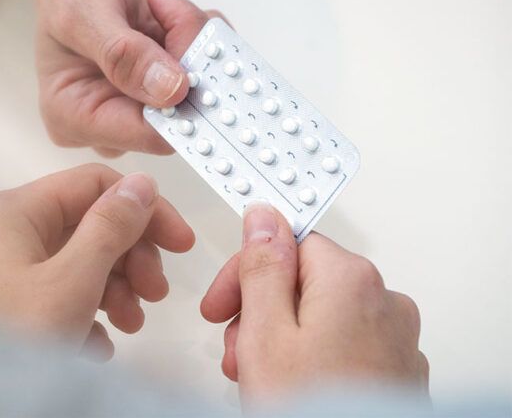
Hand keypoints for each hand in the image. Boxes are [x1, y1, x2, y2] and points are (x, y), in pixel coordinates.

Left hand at [0, 164, 194, 359]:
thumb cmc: (9, 340)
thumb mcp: (73, 281)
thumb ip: (110, 228)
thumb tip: (139, 184)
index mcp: (11, 212)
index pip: (92, 184)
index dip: (143, 209)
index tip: (179, 243)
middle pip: (84, 226)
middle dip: (129, 259)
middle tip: (155, 292)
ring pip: (71, 264)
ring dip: (112, 292)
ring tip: (129, 325)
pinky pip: (51, 297)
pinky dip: (81, 316)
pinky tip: (94, 345)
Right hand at [16, 0, 218, 156]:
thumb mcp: (85, 10)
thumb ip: (124, 54)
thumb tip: (171, 92)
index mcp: (73, 115)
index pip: (139, 134)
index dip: (176, 106)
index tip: (194, 62)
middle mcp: (111, 118)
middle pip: (177, 115)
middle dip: (188, 61)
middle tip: (175, 12)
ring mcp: (145, 101)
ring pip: (200, 90)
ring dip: (196, 40)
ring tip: (167, 3)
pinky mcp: (172, 81)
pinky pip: (210, 70)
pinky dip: (204, 35)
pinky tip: (177, 9)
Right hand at [200, 203, 428, 407]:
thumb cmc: (314, 408)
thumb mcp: (265, 332)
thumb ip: (262, 266)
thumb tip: (263, 219)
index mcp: (350, 279)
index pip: (286, 243)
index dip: (243, 273)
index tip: (220, 302)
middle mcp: (383, 301)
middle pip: (304, 281)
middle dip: (260, 312)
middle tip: (236, 350)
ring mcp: (395, 339)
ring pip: (322, 317)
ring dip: (281, 340)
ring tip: (259, 379)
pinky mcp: (396, 370)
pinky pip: (345, 346)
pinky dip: (313, 360)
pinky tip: (291, 389)